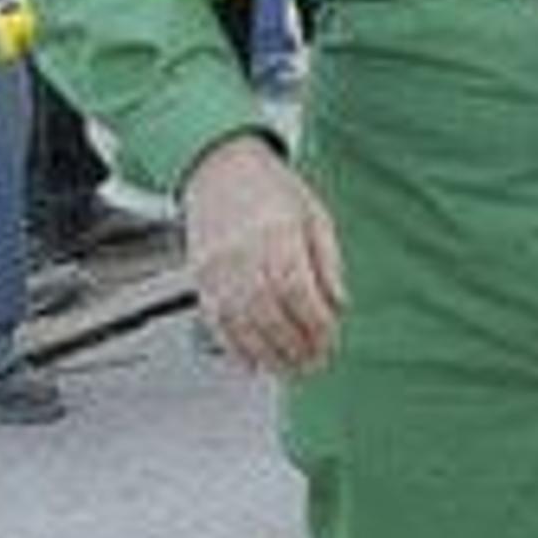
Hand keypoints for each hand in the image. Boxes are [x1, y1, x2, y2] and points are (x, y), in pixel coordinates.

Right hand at [182, 133, 346, 376]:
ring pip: (240, 322)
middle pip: (268, 311)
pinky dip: (233, 346)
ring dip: (267, 353)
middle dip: (294, 345)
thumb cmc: (271, 189)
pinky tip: (253, 361)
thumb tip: (339, 303)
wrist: (218, 168)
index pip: (297, 288)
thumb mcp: (314, 215)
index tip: (331, 339)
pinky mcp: (199, 277)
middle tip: (315, 363)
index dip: (315, 321)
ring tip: (291, 370)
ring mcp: (216, 266)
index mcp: (277, 232)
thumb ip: (327, 261)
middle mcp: (242, 251)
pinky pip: (214, 320)